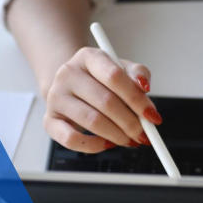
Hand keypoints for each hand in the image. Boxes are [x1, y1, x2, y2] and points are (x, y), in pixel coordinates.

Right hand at [44, 47, 161, 152]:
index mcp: (88, 56)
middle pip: (105, 101)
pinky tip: (108, 143)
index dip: (137, 99)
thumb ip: (138, 74)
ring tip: (130, 140)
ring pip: (92, 121)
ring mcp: (56, 97)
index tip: (153, 116)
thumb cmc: (100, 79)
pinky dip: (94, 146)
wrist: (70, 85)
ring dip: (117, 135)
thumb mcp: (121, 68)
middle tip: (145, 134)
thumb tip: (145, 89)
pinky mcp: (49, 120)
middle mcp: (68, 74)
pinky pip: (71, 139)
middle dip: (131, 122)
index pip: (114, 76)